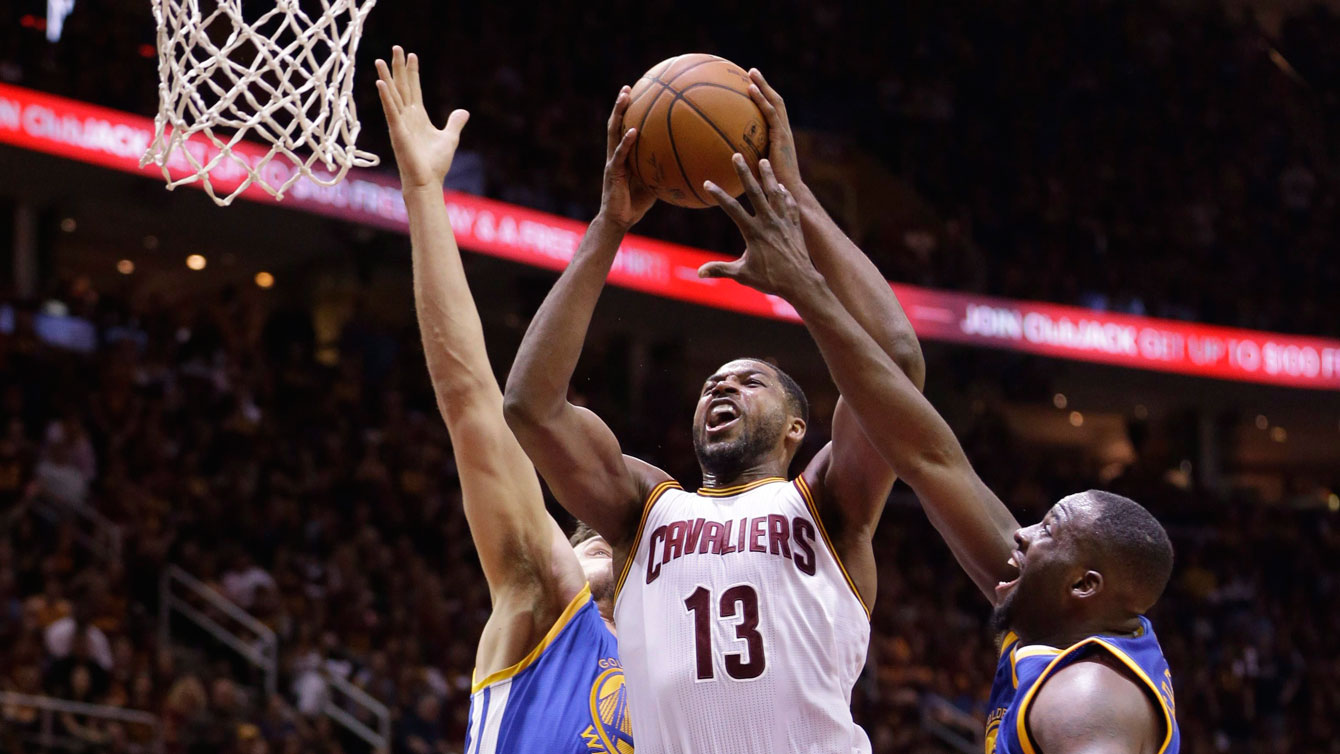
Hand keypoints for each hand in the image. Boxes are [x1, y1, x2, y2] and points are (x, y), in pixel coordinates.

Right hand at [375, 46, 468, 192]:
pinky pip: (390, 111)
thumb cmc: (435, 164)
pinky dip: (386, 97)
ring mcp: (400, 123)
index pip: (414, 89)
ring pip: (392, 95)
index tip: (412, 55)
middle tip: (396, 47)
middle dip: (398, 67)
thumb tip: (463, 111)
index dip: (413, 72)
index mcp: (418, 117)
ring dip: (386, 77)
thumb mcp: (449, 138)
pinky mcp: (397, 131)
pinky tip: (380, 83)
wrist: (427, 182)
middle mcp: (406, 117)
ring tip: (379, 59)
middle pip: (401, 86)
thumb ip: (454, 123)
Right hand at [598, 87, 655, 229]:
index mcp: (623, 155)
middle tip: (627, 87)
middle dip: (620, 105)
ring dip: (618, 113)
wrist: (619, 220)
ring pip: (613, 132)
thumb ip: (663, 169)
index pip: (623, 128)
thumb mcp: (654, 182)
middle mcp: (615, 154)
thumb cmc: (636, 203)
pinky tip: (633, 131)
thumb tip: (687, 162)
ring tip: (625, 97)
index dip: (627, 112)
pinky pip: (620, 154)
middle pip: (615, 124)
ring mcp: (612, 162)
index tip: (636, 94)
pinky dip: (626, 142)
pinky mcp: (612, 172)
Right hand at [698, 156, 820, 297]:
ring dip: (769, 176)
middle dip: (744, 173)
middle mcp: (769, 222)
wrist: (801, 283)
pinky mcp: (795, 225)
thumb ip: (720, 270)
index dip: (719, 195)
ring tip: (764, 161)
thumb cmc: (771, 280)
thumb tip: (699, 273)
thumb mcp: (743, 276)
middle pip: (755, 192)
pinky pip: (790, 204)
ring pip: (775, 193)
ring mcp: (784, 222)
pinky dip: (785, 194)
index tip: (708, 183)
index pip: (732, 209)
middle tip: (737, 155)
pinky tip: (781, 188)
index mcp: (754, 232)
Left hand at [747, 69, 802, 194]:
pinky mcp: (781, 137)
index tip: (751, 87)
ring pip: (775, 103)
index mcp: (779, 139)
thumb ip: (742, 162)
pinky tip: (750, 90)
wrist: (787, 195)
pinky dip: (762, 99)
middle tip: (752, 72)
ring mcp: (784, 134)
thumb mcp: (754, 172)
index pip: (773, 113)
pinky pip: (771, 114)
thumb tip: (721, 162)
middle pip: (776, 102)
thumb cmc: (770, 189)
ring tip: (752, 72)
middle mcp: (783, 132)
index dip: (764, 99)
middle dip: (764, 86)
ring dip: (764, 86)